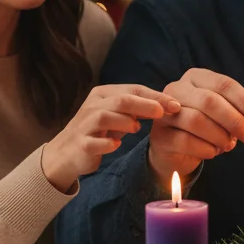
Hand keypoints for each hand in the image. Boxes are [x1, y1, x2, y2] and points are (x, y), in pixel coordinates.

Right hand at [43, 84, 180, 191]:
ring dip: (125, 122)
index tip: (176, 105)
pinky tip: (116, 145)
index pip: (134, 90)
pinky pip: (94, 142)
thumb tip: (170, 105)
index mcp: (104, 94)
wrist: (66, 153)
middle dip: (145, 105)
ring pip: (105, 116)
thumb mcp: (118, 115)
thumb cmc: (99, 131)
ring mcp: (84, 124)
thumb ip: (138, 108)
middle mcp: (93, 105)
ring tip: (137, 129)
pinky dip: (107, 143)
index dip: (156, 96)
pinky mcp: (80, 144)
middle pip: (121, 100)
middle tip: (164, 113)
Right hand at [148, 68, 243, 183]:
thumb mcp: (224, 116)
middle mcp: (177, 90)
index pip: (224, 84)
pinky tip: (213, 151)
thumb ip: (239, 114)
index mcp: (196, 78)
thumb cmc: (204, 128)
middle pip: (210, 101)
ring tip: (228, 145)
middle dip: (235, 121)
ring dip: (220, 136)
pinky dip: (207, 149)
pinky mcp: (159, 136)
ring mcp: (165, 113)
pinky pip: (186, 141)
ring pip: (196, 121)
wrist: (175, 150)